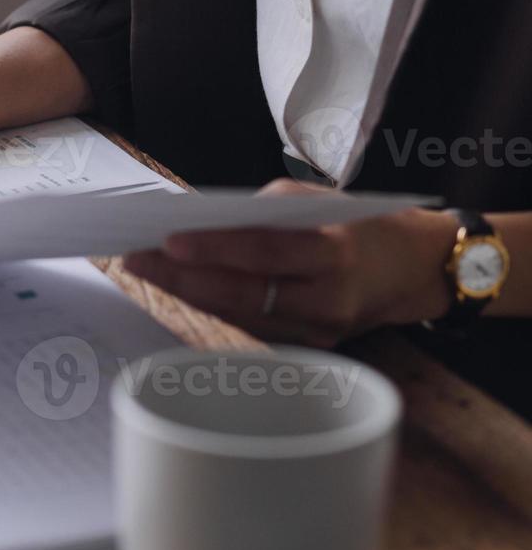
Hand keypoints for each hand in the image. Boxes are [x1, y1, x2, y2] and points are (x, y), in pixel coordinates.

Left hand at [122, 179, 458, 347]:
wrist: (414, 268)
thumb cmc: (356, 224)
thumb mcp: (315, 202)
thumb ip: (259, 212)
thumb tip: (196, 222)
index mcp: (333, 253)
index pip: (263, 252)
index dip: (213, 248)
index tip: (167, 240)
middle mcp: (326, 299)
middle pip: (242, 293)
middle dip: (182, 278)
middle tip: (135, 258)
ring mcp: (317, 331)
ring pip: (239, 315)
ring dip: (189, 293)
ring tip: (147, 269)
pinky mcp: (310, 347)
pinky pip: (251, 326)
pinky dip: (214, 306)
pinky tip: (182, 288)